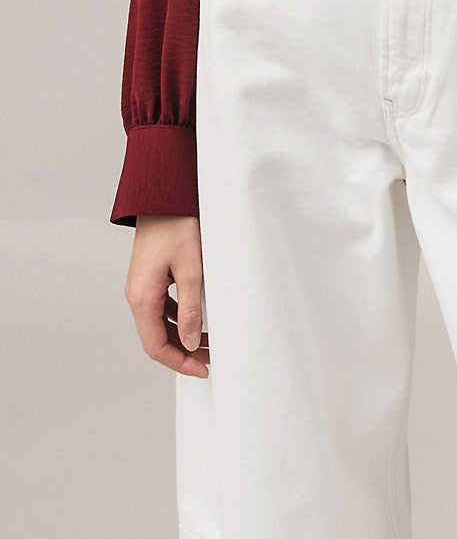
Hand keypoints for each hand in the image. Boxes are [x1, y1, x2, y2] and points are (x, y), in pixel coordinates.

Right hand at [125, 214, 209, 377]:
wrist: (163, 194)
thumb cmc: (178, 225)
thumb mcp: (191, 267)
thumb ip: (190, 307)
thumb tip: (189, 343)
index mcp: (142, 297)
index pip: (156, 346)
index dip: (180, 363)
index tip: (204, 370)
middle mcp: (136, 295)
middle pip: (156, 338)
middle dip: (184, 352)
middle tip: (213, 358)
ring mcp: (141, 286)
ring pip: (159, 324)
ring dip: (182, 336)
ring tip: (211, 342)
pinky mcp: (150, 277)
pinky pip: (161, 308)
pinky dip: (179, 318)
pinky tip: (199, 319)